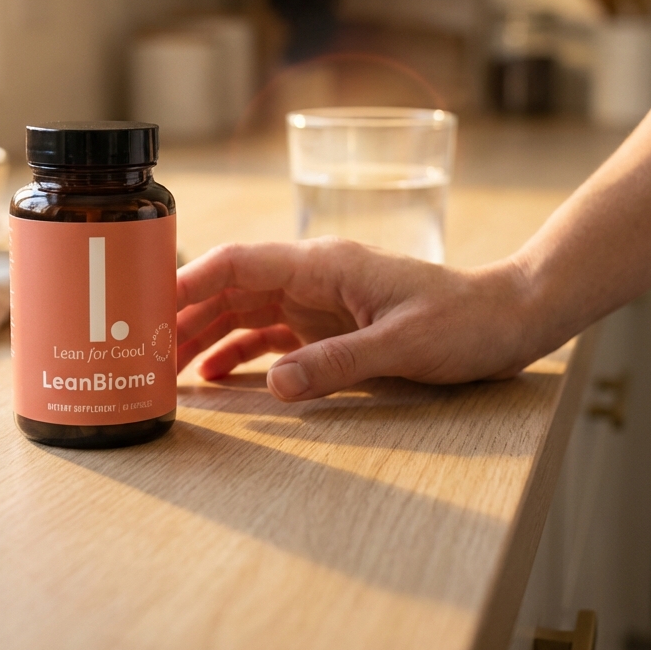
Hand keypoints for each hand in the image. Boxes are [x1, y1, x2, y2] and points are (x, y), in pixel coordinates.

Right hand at [176, 238, 537, 401]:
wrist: (506, 320)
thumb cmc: (463, 322)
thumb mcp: (403, 344)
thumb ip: (337, 363)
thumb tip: (273, 386)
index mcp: (323, 265)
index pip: (241, 262)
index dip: (192, 279)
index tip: (151, 302)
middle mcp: (312, 278)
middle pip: (232, 290)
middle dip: (187, 316)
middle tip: (144, 349)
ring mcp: (318, 302)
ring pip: (244, 313)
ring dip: (205, 336)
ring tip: (167, 368)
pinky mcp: (328, 326)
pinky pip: (270, 337)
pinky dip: (238, 354)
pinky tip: (215, 376)